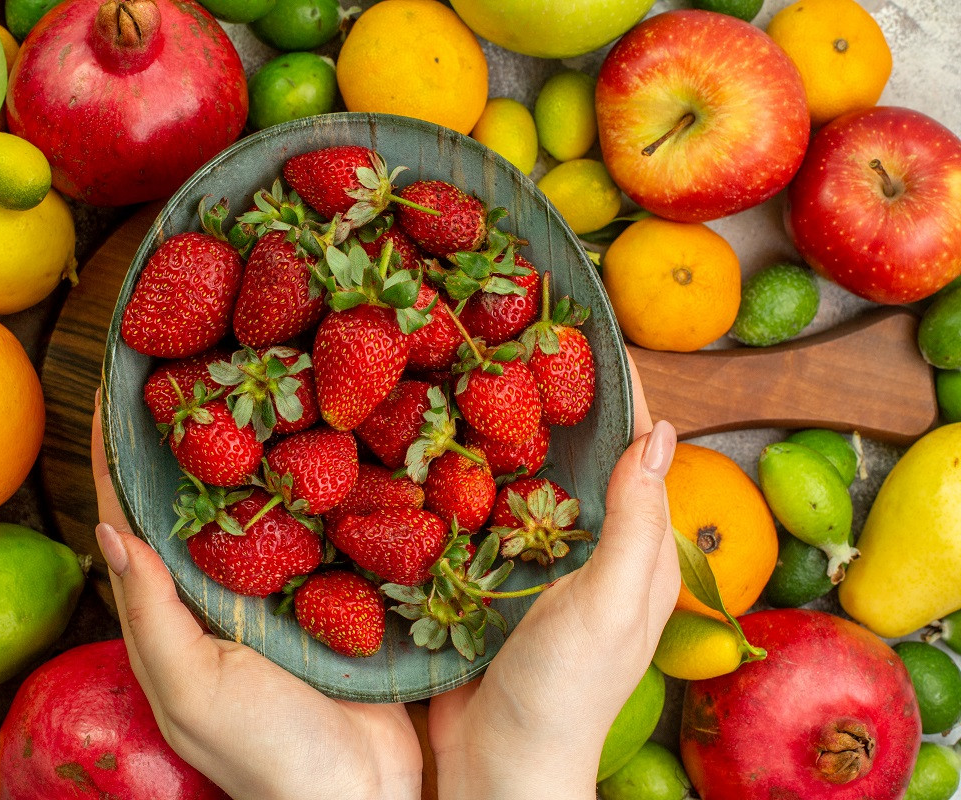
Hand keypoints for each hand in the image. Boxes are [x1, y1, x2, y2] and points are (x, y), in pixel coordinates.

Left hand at [90, 394, 422, 799]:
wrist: (362, 793)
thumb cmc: (266, 751)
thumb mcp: (192, 690)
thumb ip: (151, 616)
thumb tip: (109, 530)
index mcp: (173, 613)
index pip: (130, 521)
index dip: (115, 458)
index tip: (109, 392)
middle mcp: (221, 592)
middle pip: (195, 499)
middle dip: (190, 437)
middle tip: (196, 363)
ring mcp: (280, 589)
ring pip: (260, 503)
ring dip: (257, 449)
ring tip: (263, 380)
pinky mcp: (335, 590)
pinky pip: (322, 526)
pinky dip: (322, 484)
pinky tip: (333, 440)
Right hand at [428, 358, 680, 798]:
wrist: (496, 766)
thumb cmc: (564, 692)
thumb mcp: (611, 602)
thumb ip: (635, 522)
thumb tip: (661, 432)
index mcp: (639, 553)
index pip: (639, 454)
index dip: (620, 396)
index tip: (588, 332)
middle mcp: (593, 551)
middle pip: (581, 459)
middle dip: (554, 404)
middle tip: (513, 342)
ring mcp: (538, 566)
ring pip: (526, 482)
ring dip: (504, 437)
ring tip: (471, 375)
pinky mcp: (488, 580)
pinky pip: (481, 517)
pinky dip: (467, 482)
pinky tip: (438, 449)